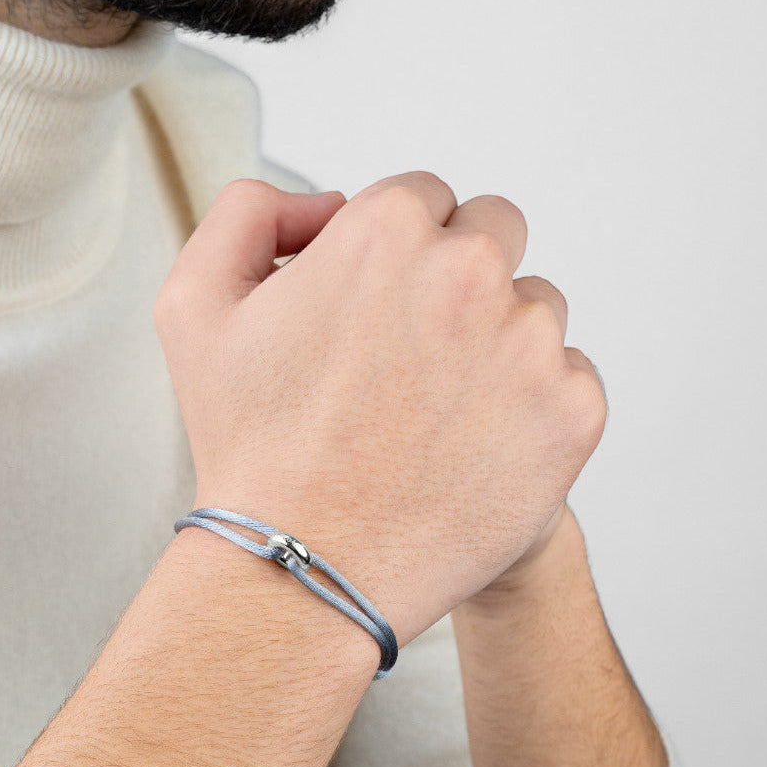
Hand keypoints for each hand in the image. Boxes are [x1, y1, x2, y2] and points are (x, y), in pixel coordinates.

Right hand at [154, 174, 606, 646]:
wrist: (304, 566)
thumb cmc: (249, 445)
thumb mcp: (194, 305)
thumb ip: (249, 214)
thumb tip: (327, 205)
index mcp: (387, 230)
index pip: (422, 200)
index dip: (390, 255)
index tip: (370, 310)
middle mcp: (470, 271)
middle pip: (492, 234)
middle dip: (455, 276)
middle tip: (407, 354)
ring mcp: (530, 343)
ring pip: (534, 308)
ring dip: (494, 340)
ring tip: (431, 413)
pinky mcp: (572, 411)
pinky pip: (567, 377)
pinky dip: (529, 405)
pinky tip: (469, 447)